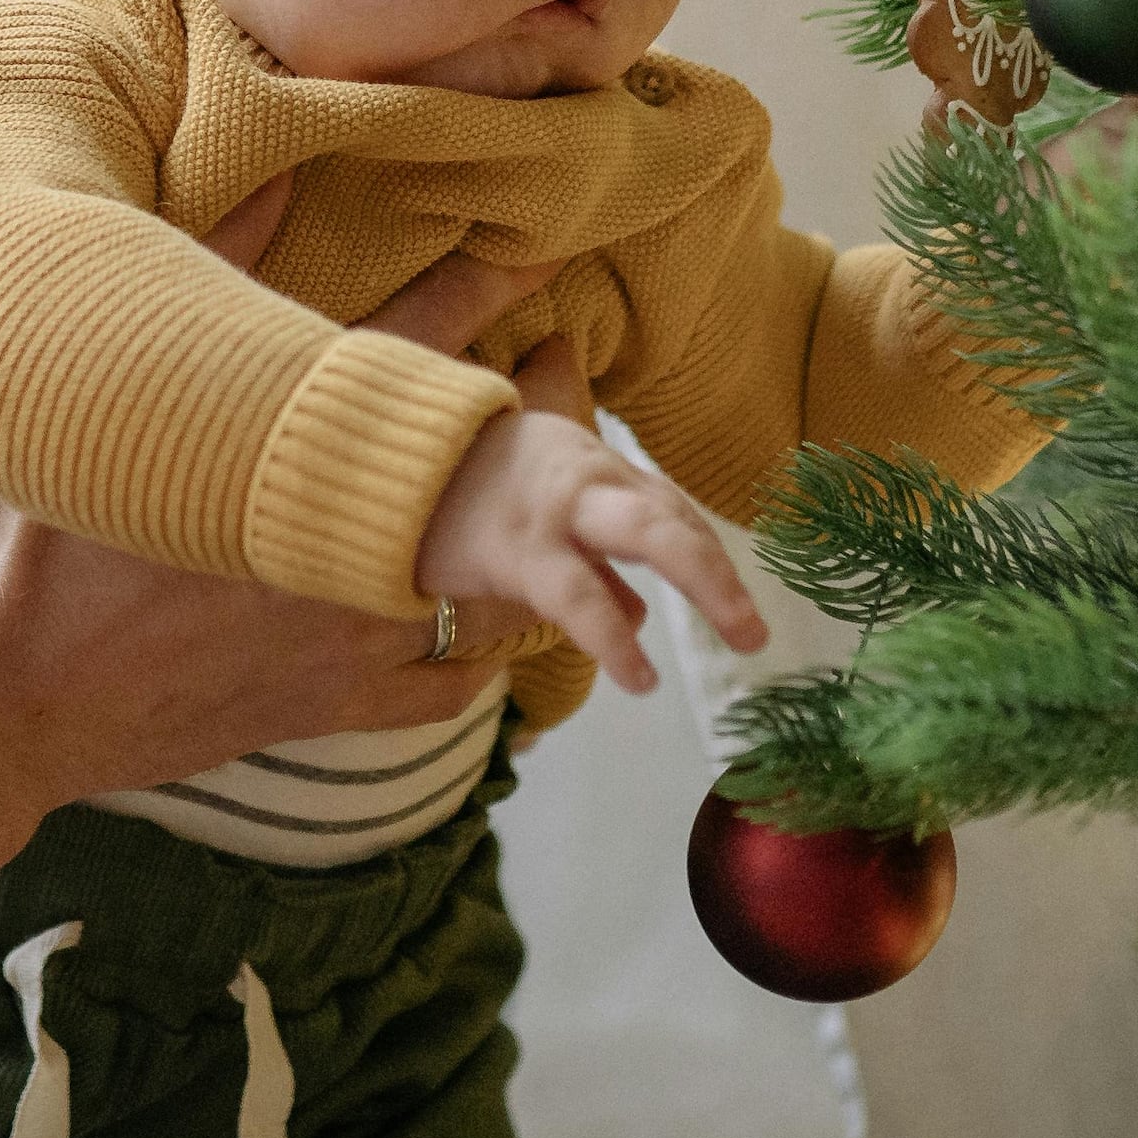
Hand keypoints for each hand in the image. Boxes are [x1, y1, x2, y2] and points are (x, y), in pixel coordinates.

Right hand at [0, 174, 551, 817]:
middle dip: (530, 410)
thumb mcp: (97, 389)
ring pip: (488, 582)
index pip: (414, 346)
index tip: (536, 257)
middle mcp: (338, 538)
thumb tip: (275, 171)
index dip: (482, 295)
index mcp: (285, 450)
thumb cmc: (23, 539)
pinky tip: (481, 624)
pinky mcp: (328, 706)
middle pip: (479, 462)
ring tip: (549, 503)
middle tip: (562, 370)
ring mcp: (345, 628)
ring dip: (518, 538)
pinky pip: (448, 687)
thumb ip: (205, 274)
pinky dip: (475, 656)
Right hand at [415, 369, 765, 695]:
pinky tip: (639, 678)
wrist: (380, 459)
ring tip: (743, 637)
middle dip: (721, 572)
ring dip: (706, 583)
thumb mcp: (538, 511)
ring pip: (649, 535)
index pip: (668, 511)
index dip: (706, 558)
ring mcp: (559, 511)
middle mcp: (589, 480)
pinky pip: (580, 597)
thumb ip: (593, 560)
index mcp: (594, 469)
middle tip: (758, 634)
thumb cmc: (458, 487)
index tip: (733, 605)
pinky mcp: (520, 548)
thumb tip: (639, 615)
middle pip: (673, 517)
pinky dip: (614, 639)